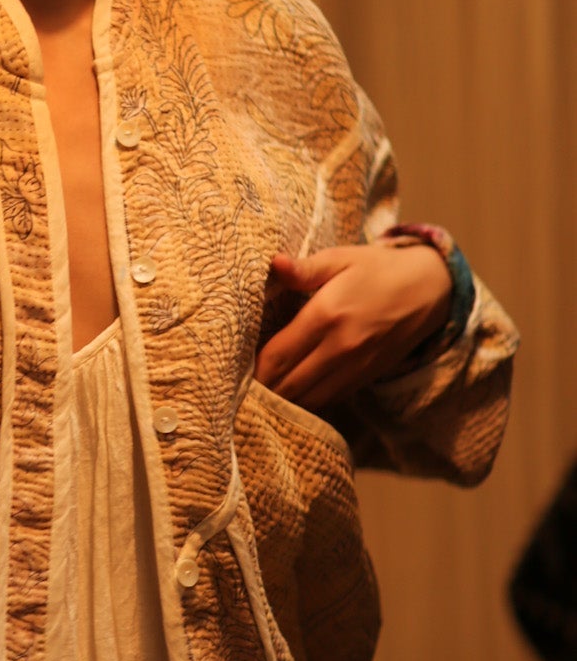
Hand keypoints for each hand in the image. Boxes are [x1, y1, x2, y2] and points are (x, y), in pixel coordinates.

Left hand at [254, 243, 451, 409]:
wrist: (431, 290)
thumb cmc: (378, 269)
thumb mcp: (341, 259)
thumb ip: (304, 268)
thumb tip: (272, 264)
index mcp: (328, 315)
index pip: (276, 356)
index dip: (250, 369)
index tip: (229, 367)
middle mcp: (341, 348)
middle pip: (287, 385)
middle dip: (260, 390)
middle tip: (235, 387)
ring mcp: (355, 367)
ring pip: (306, 400)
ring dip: (281, 400)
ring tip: (258, 394)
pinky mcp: (365, 378)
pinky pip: (327, 400)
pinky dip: (305, 401)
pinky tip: (288, 394)